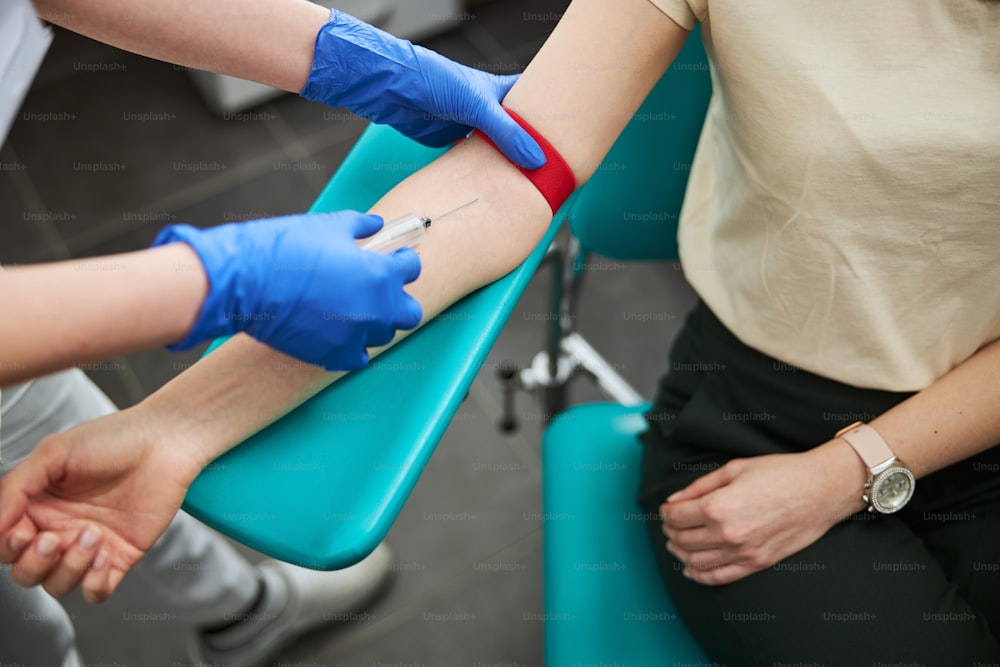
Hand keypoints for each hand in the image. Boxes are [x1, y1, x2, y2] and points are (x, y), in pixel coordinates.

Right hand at [0, 407, 203, 602]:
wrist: (165, 442)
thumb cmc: (111, 440)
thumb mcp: (53, 453)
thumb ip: (17, 487)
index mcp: (37, 507)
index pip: (5, 544)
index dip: (7, 546)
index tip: (23, 530)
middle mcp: (59, 529)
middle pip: (26, 572)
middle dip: (32, 563)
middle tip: (50, 538)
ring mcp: (90, 546)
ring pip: (58, 584)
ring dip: (68, 568)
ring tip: (92, 533)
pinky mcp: (121, 556)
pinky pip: (96, 591)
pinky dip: (93, 585)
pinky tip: (102, 560)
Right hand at [153, 211, 422, 370]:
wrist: (246, 282)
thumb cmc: (285, 249)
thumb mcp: (328, 226)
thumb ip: (360, 226)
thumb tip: (376, 225)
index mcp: (379, 274)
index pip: (411, 269)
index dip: (402, 260)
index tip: (393, 258)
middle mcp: (376, 309)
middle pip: (409, 313)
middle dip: (398, 299)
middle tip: (380, 289)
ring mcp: (356, 336)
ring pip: (384, 334)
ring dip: (375, 321)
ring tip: (353, 308)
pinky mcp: (334, 355)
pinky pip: (359, 357)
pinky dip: (354, 346)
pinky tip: (341, 331)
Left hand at [300, 9, 545, 168]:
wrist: (391, 88)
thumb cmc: (431, 79)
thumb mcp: (476, 104)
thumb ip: (507, 133)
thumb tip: (536, 160)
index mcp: (500, 91)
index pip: (535, 104)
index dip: (553, 119)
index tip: (574, 136)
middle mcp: (488, 109)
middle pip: (519, 133)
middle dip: (534, 149)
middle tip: (556, 169)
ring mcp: (471, 127)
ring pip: (498, 150)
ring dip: (510, 165)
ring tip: (533, 184)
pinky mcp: (453, 143)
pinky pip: (477, 161)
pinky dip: (487, 173)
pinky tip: (500, 187)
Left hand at [659, 444, 864, 584]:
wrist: (820, 490)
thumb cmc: (780, 473)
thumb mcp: (733, 469)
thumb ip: (698, 487)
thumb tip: (673, 501)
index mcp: (718, 506)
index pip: (676, 516)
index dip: (665, 512)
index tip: (666, 509)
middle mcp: (727, 533)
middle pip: (683, 539)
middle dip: (670, 530)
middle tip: (669, 523)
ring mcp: (743, 552)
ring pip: (696, 561)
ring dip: (680, 553)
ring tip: (676, 543)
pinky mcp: (757, 563)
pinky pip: (720, 577)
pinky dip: (700, 576)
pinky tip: (690, 570)